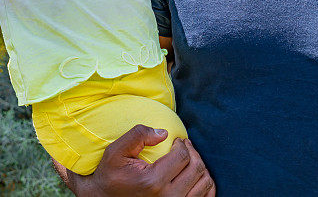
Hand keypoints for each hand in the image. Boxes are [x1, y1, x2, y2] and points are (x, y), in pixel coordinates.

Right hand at [69, 124, 214, 196]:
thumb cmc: (111, 174)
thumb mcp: (116, 151)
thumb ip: (138, 135)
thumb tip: (164, 133)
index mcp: (153, 181)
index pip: (182, 156)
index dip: (182, 144)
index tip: (176, 141)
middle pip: (196, 168)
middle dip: (193, 152)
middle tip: (184, 146)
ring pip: (204, 183)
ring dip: (200, 167)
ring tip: (189, 160)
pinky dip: (206, 185)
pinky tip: (195, 176)